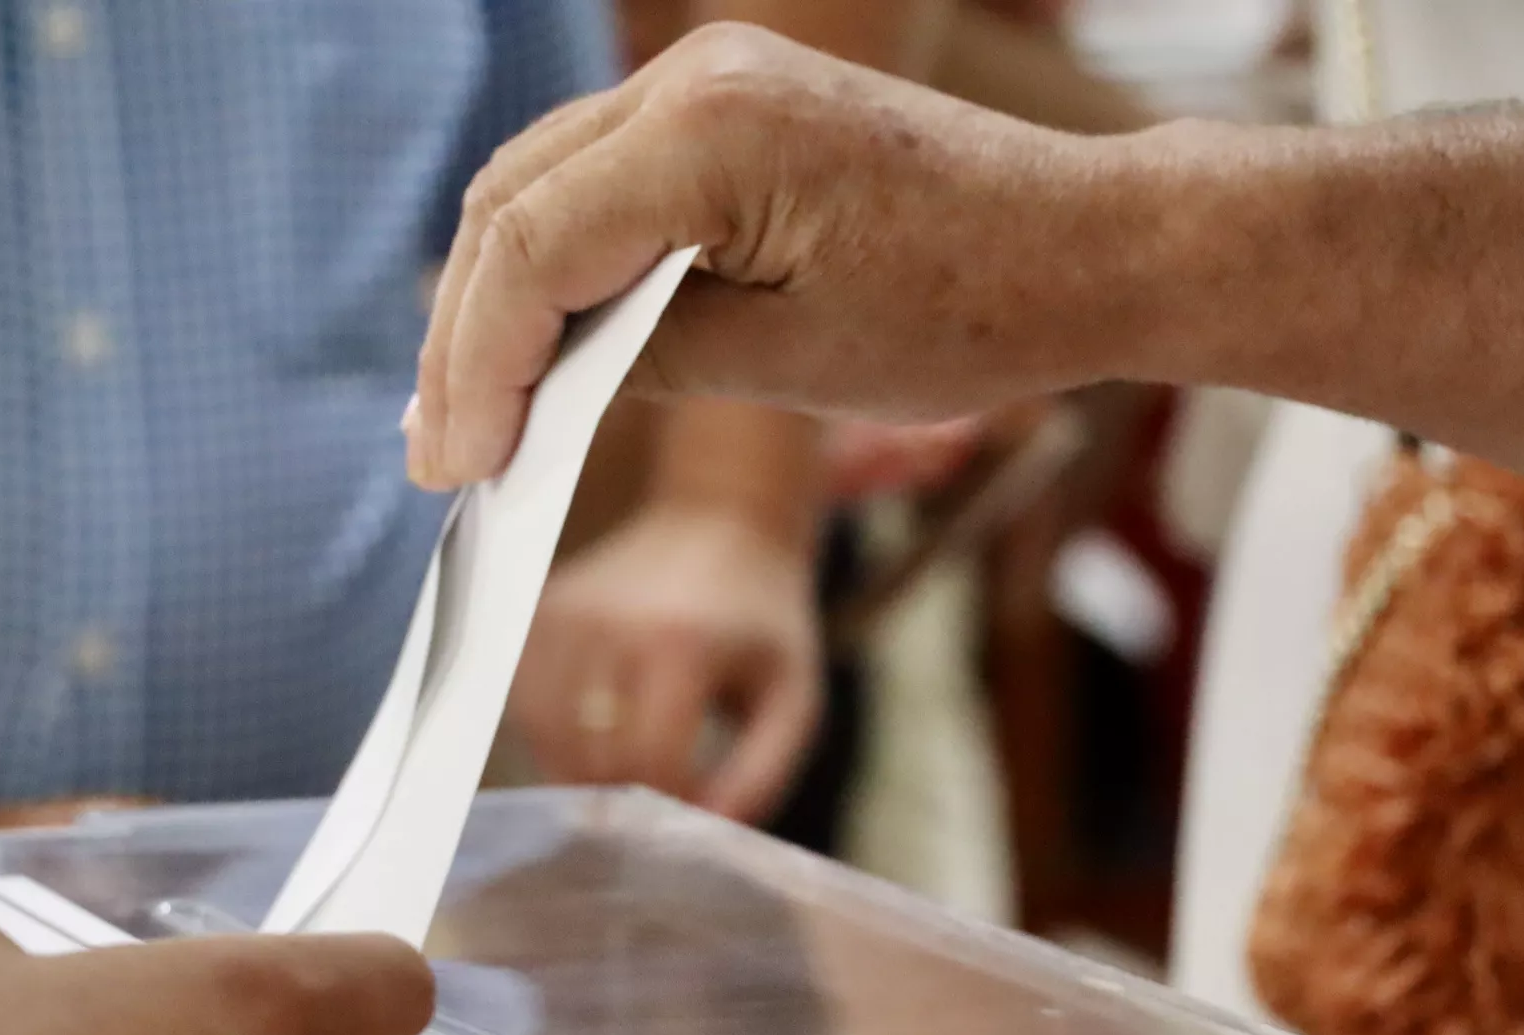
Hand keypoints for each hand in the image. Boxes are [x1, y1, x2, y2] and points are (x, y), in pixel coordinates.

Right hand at [410, 23, 1132, 487]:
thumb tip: (537, 386)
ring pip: (540, 186)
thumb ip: (642, 362)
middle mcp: (695, 79)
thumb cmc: (967, 312)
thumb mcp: (786, 367)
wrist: (1083, 243)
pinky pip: (599, 177)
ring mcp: (708, 79)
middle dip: (466, 341)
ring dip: (498, 301)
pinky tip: (537, 341)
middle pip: (512, 208)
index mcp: (710, 134)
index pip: (531, 249)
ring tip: (468, 415)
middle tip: (441, 458)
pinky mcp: (727, 105)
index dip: (476, 367)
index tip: (457, 467)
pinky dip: (558, 262)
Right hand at [513, 506, 822, 821]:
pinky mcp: (540, 613)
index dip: (671, 802)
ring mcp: (565, 614)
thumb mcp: (793, 700)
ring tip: (628, 764)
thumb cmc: (763, 625)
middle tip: (661, 790)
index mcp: (681, 643)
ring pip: (547, 737)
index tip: (695, 802)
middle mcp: (610, 624)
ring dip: (583, 769)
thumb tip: (704, 834)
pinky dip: (553, 735)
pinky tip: (595, 729)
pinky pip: (525, 705)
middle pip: (592, 757)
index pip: (650, 763)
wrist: (722, 527)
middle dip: (626, 793)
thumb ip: (758, 775)